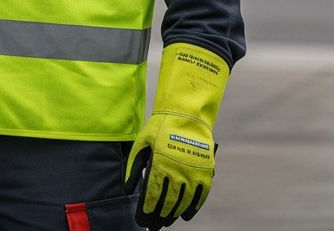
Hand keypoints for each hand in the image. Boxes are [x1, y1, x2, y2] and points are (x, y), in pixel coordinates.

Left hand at [126, 43, 229, 228]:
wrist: (186, 114)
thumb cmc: (160, 128)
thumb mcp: (141, 143)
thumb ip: (133, 166)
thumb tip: (128, 188)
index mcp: (159, 164)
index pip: (152, 194)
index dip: (147, 209)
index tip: (143, 218)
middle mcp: (177, 171)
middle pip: (167, 201)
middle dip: (159, 216)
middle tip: (154, 225)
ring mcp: (193, 172)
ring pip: (183, 201)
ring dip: (174, 214)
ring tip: (166, 221)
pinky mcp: (205, 171)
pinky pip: (201, 195)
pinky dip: (194, 207)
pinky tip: (187, 214)